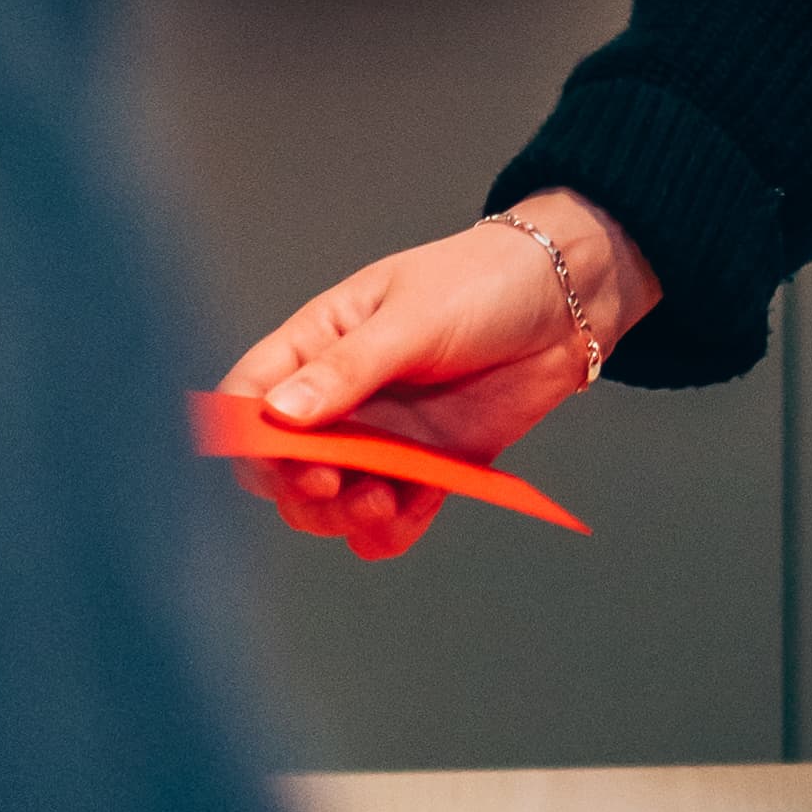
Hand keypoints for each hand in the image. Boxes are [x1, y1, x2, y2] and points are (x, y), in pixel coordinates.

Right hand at [220, 193, 658, 561]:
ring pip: (332, 502)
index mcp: (318, 344)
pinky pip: (393, 517)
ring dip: (344, 516)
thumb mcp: (413, 317)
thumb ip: (349, 370)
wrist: (566, 299)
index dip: (246, 436)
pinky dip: (393, 529)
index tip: (273, 458)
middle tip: (333, 484)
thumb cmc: (482, 282)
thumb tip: (280, 416)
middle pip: (283, 467)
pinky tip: (414, 510)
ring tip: (382, 501)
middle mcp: (341, 398)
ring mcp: (385, 436)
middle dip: (299, 488)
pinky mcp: (430, 466)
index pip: (249, 398)